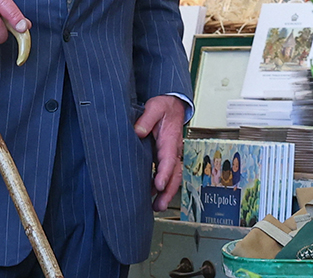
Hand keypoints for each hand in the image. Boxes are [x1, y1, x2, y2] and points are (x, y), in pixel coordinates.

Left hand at [134, 94, 184, 210]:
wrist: (172, 105)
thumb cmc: (164, 107)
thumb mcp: (154, 107)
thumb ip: (146, 119)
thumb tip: (138, 132)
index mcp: (170, 140)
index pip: (169, 160)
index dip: (164, 174)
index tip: (159, 185)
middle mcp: (173, 151)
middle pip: (175, 175)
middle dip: (168, 192)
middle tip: (158, 205)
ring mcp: (171, 155)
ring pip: (172, 178)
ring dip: (166, 193)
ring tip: (155, 207)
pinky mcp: (165, 157)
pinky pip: (166, 174)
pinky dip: (161, 187)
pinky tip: (152, 195)